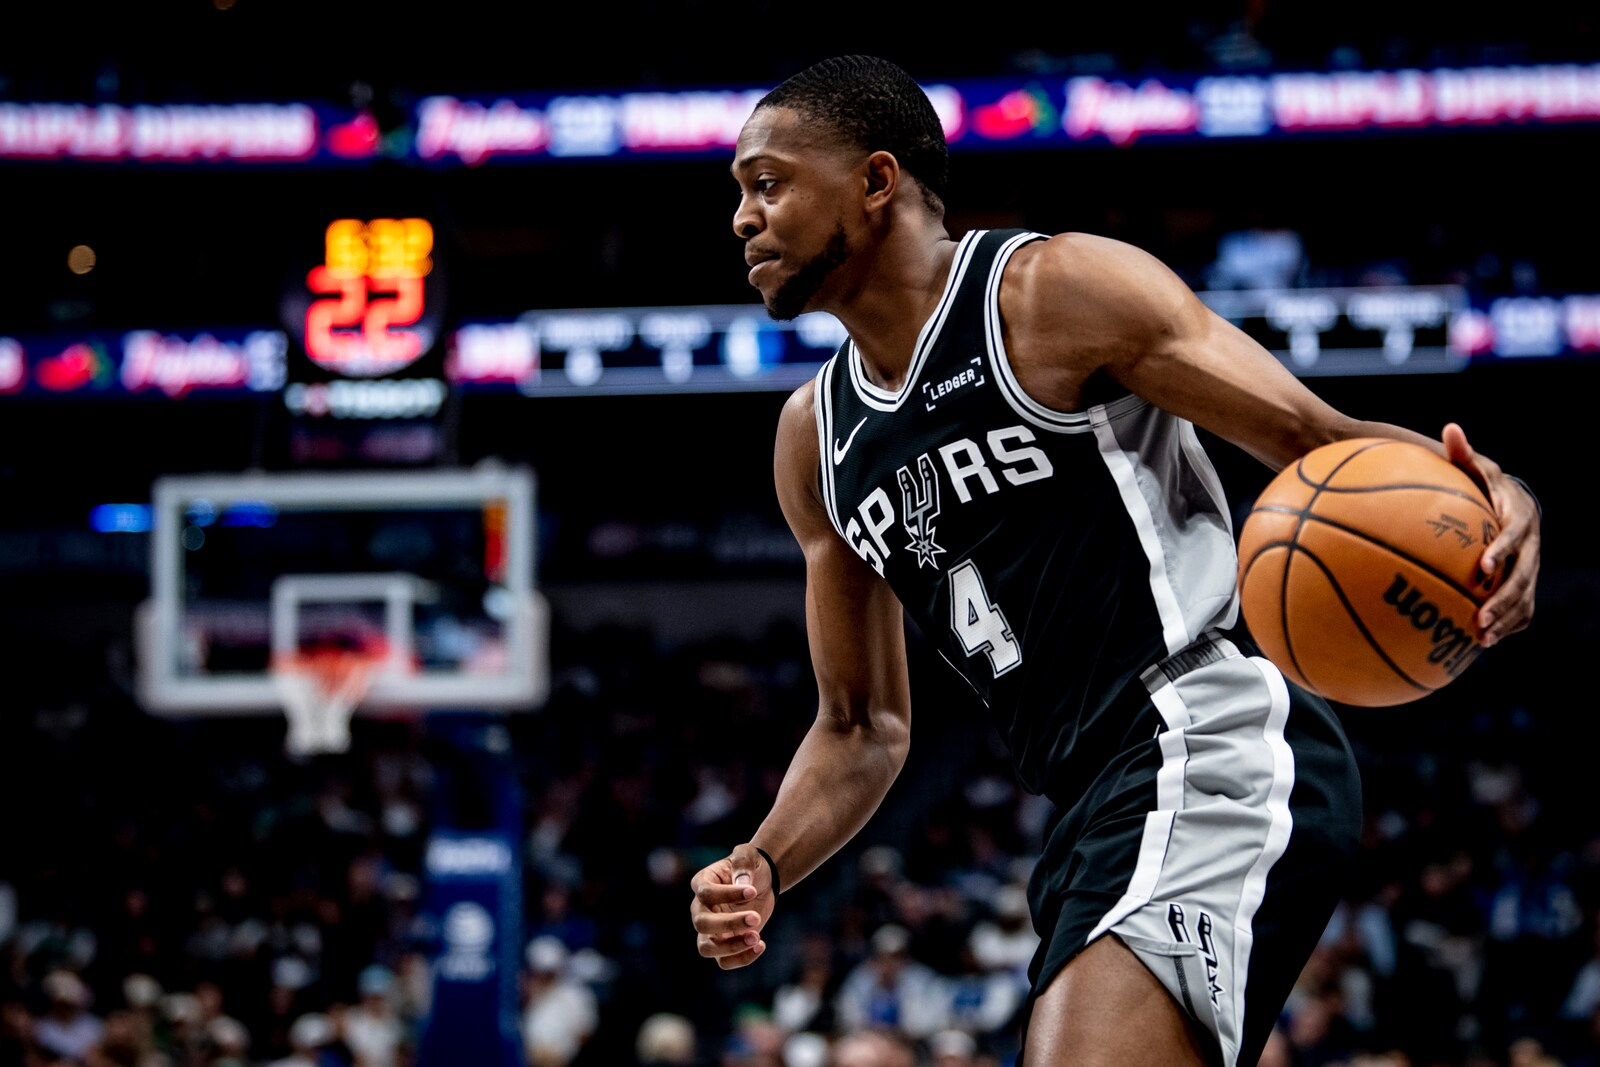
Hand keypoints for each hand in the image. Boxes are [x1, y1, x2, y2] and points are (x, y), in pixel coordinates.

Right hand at [689, 842, 774, 968]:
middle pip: (702, 923)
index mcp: (702, 883)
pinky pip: (723, 961)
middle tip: (756, 918)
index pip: (705, 893)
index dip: (727, 894)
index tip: (753, 891)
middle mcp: (700, 908)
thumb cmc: (750, 865)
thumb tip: (742, 883)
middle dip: (729, 923)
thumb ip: (743, 863)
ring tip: (757, 938)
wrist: (760, 883)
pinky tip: (761, 945)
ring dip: (732, 947)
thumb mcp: (748, 855)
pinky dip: (741, 958)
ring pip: (706, 948)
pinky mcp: (724, 944)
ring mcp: (709, 930)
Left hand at [1442, 423, 1539, 645]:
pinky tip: (1483, 643)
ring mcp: (1531, 566)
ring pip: (1526, 596)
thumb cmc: (1485, 486)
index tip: (1482, 566)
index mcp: (1518, 516)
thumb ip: (1463, 454)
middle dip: (1505, 597)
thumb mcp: (1475, 468)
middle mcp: (1531, 544)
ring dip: (1507, 618)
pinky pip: (1522, 609)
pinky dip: (1507, 626)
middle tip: (1481, 616)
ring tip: (1484, 637)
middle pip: (1525, 574)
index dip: (1503, 549)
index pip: (1515, 533)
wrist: (1514, 505)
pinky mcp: (1525, 583)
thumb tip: (1450, 427)